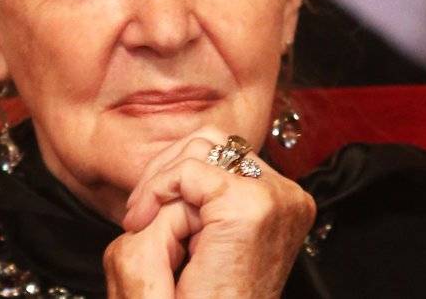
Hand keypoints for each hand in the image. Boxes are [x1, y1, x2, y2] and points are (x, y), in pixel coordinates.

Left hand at [106, 129, 315, 297]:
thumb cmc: (208, 298)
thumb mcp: (206, 238)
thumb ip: (205, 195)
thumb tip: (181, 157)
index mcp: (282, 202)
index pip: (224, 153)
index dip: (175, 174)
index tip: (146, 212)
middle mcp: (287, 196)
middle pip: (213, 141)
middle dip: (165, 169)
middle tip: (137, 213)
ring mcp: (274, 197)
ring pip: (201, 147)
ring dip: (159, 181)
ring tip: (141, 219)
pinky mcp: (252, 204)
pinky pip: (189, 169)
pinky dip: (157, 190)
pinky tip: (144, 222)